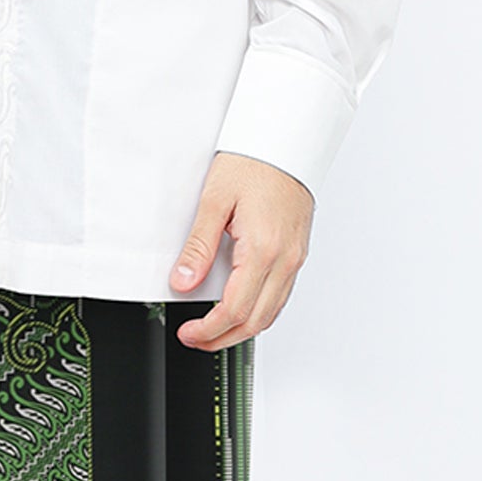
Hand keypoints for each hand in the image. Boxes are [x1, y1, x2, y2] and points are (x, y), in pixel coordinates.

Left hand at [168, 151, 314, 350]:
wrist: (285, 140)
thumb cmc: (253, 161)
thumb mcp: (213, 201)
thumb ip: (197, 248)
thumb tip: (183, 282)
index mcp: (262, 249)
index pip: (235, 309)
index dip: (209, 329)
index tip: (189, 333)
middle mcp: (285, 259)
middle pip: (256, 320)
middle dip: (223, 338)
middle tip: (196, 339)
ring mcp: (295, 258)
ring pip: (271, 313)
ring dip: (242, 329)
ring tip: (214, 331)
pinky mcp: (298, 253)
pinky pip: (280, 296)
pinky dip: (259, 312)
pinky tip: (240, 309)